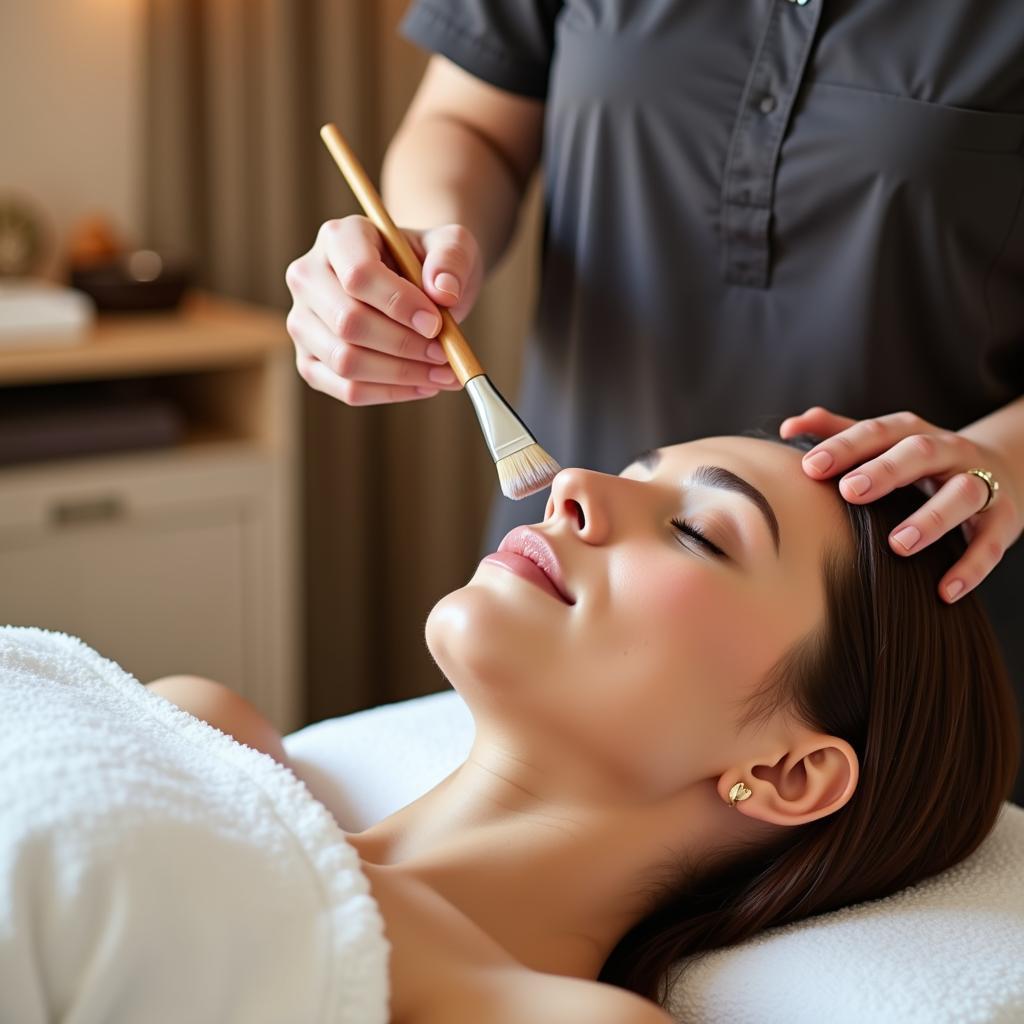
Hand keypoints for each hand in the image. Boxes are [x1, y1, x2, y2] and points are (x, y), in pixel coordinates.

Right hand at [285, 217, 483, 404]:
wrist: (418, 285)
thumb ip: (452, 259)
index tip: (436, 323)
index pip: (358, 275)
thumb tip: (444, 291)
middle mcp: (308, 277)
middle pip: (348, 322)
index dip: (399, 304)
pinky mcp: (310, 362)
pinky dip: (391, 393)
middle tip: (445, 354)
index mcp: (338, 237)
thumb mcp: (452, 245)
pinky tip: (423, 385)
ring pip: (346, 362)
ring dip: (401, 374)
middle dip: (404, 345)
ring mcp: (303, 322)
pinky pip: (347, 390)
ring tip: (443, 373)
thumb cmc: (430, 263)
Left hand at [779, 407, 1022, 602]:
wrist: (1004, 468)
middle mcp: (950, 452)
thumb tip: (789, 426)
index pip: (877, 432)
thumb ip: (839, 432)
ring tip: (898, 544)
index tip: (811, 466)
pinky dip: (970, 567)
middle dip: (885, 471)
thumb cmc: (922, 462)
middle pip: (920, 452)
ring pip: (961, 494)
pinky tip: (944, 590)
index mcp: (913, 433)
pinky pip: (991, 544)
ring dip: (931, 518)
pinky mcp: (1004, 519)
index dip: (845, 446)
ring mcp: (981, 484)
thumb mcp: (886, 442)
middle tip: (850, 491)